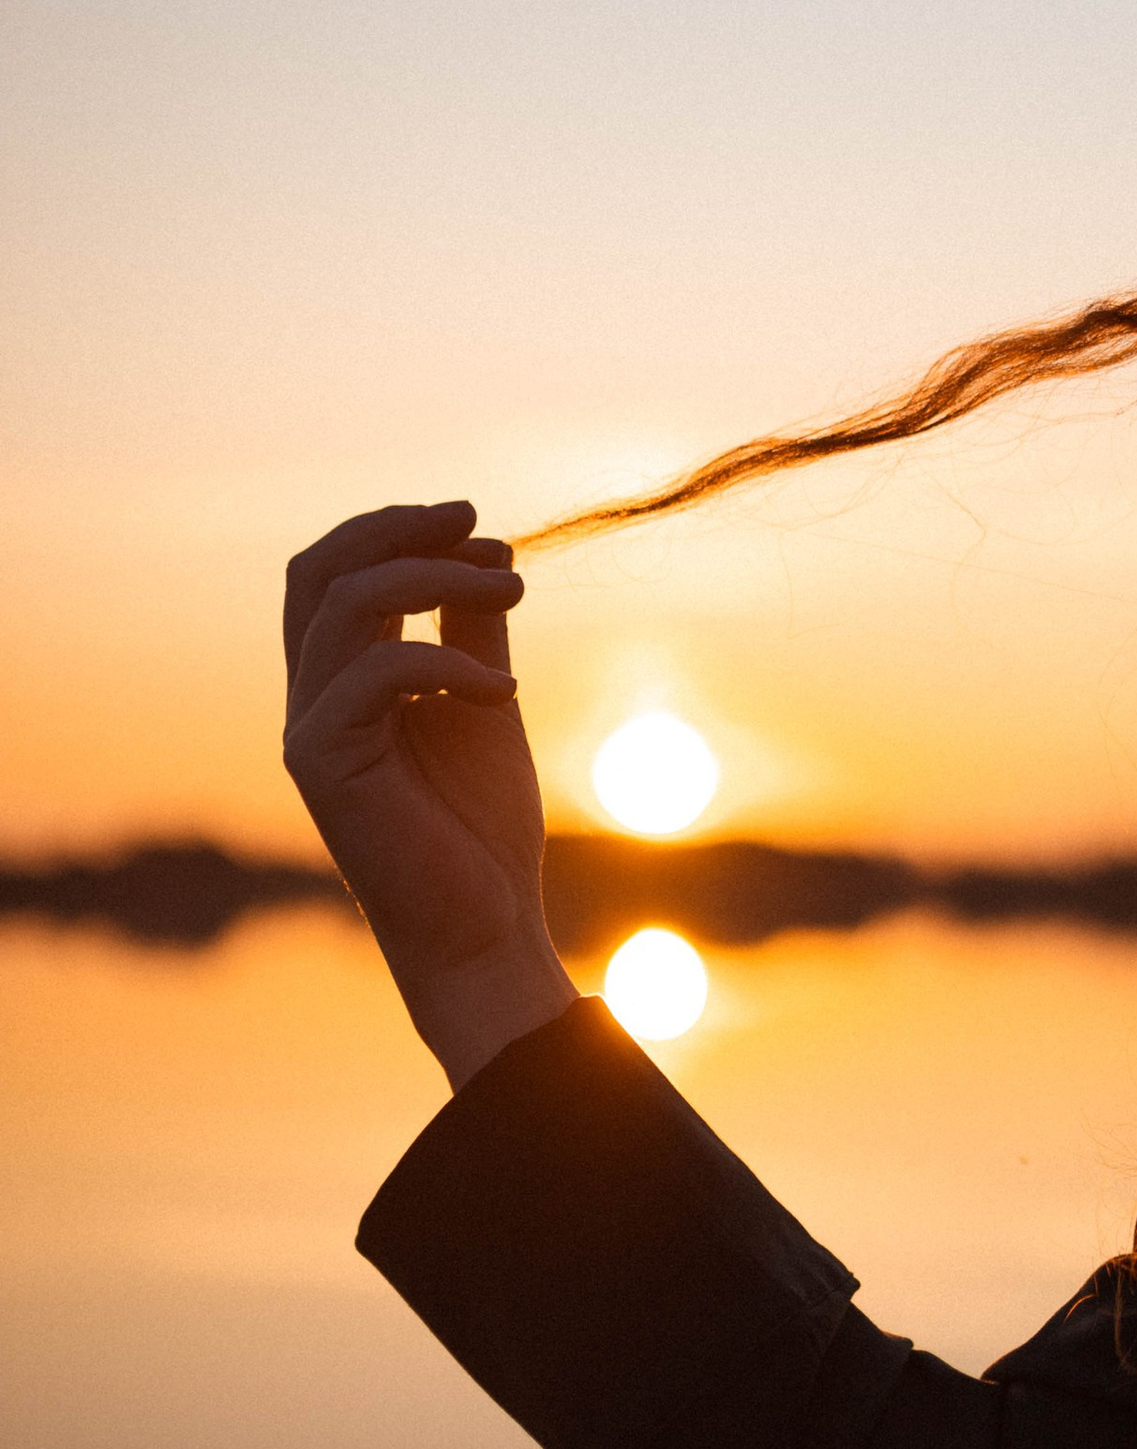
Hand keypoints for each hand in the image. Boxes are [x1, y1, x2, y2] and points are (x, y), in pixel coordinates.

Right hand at [283, 497, 578, 1087]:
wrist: (484, 929)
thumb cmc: (480, 828)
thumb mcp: (484, 703)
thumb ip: (474, 630)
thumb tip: (490, 548)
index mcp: (343, 681)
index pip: (336, 574)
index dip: (397, 533)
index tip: (480, 525)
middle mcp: (312, 698)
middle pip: (318, 572)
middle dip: (396, 530)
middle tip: (476, 520)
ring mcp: (308, 730)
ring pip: (345, 606)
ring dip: (437, 579)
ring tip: (516, 588)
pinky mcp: (322, 764)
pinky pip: (378, 674)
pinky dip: (449, 661)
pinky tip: (503, 690)